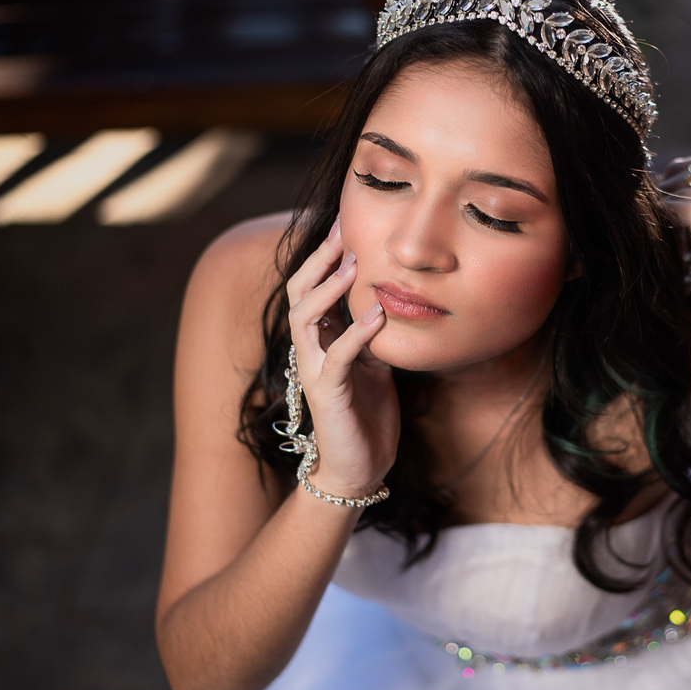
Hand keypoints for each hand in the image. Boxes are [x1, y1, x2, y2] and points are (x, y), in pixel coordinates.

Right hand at [286, 219, 398, 496]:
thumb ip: (373, 333)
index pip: (313, 285)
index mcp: (321, 338)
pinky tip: (377, 316)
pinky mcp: (328, 392)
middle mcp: (310, 348)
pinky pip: (338, 357)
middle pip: (300, 291)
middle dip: (320, 259)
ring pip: (305, 318)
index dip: (325, 255)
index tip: (345, 223)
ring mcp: (314, 370)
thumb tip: (390, 299)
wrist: (359, 466)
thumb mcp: (375, 363)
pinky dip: (356, 334)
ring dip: (330, 289)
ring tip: (353, 265)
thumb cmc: (365, 413)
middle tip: (343, 230)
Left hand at [659, 154, 690, 302]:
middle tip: (673, 231)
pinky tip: (678, 245)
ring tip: (677, 240)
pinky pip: (667, 215)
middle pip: (670, 180)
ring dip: (665, 218)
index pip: (681, 169)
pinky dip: (666, 229)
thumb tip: (676, 200)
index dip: (673, 193)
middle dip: (665, 204)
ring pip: (665, 197)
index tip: (674, 215)